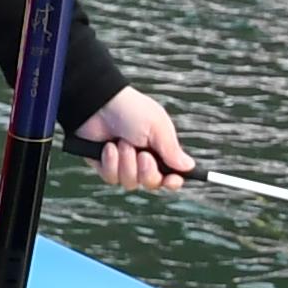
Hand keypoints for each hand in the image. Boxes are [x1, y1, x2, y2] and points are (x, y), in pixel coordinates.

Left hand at [75, 86, 192, 187]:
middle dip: (148, 172)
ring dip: (127, 163)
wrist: (98, 104)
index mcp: (159, 150)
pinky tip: (108, 147)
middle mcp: (142, 160)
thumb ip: (171, 150)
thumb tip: (188, 167)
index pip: (170, 175)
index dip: (173, 182)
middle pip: (151, 184)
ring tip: (122, 143)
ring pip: (130, 183)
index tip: (172, 180)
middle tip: (143, 156)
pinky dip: (111, 162)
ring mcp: (123, 164)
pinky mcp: (105, 166)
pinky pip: (111, 178)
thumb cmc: (131, 111)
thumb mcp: (157, 127)